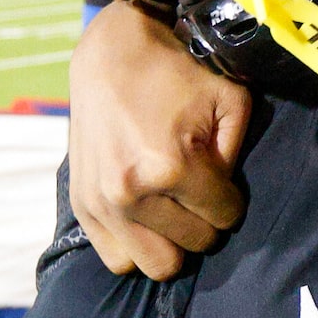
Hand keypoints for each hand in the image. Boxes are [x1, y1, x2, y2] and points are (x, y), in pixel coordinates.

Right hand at [66, 2, 250, 278]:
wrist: (112, 53)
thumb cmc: (179, 74)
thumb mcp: (231, 102)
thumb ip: (236, 158)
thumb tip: (225, 201)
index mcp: (170, 167)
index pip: (224, 217)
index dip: (232, 200)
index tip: (222, 180)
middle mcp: (130, 192)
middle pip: (193, 245)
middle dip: (205, 222)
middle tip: (199, 194)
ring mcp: (101, 203)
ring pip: (156, 264)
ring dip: (173, 241)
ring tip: (174, 209)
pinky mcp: (81, 205)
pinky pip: (117, 258)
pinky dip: (137, 245)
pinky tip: (148, 217)